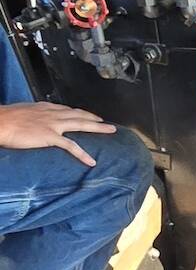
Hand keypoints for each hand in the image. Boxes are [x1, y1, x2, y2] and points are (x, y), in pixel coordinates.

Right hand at [0, 101, 116, 166]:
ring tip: (111, 131)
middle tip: (107, 123)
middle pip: (80, 115)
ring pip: (81, 125)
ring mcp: (53, 124)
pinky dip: (82, 154)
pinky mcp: (50, 136)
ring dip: (98, 128)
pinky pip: (71, 146)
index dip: (81, 112)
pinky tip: (91, 161)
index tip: (89, 115)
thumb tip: (35, 121)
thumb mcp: (23, 112)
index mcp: (45, 108)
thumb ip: (33, 116)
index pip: (68, 109)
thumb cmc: (6, 118)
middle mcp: (53, 113)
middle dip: (95, 118)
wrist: (1, 122)